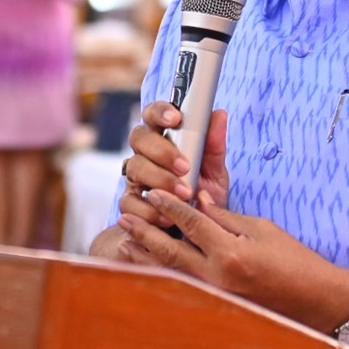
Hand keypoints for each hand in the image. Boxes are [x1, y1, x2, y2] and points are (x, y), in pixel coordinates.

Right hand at [117, 103, 229, 232]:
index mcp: (164, 139)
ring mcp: (134, 179)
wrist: (193, 237)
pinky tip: (167, 217)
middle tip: (185, 167)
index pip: (154, 115)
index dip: (161, 112)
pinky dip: (149, 210)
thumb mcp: (214, 174)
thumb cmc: (202, 198)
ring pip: (135, 167)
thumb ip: (214, 147)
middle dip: (162, 150)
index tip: (175, 118)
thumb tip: (219, 114)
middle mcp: (145, 155)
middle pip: (140, 137)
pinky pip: (129, 202)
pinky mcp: (129, 205)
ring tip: (185, 194)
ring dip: (160, 179)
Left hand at [117, 190, 348, 333]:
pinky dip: (163, 274)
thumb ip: (225, 217)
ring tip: (124, 240)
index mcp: (231, 253)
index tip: (153, 192)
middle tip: (125, 215)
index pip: (191, 224)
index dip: (170, 205)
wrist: (313, 299)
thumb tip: (199, 202)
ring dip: (146, 256)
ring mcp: (216, 296)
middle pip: (171, 252)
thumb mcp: (261, 228)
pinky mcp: (217, 305)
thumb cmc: (293, 259)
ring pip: (171, 273)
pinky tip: (148, 265)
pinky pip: (183, 286)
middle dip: (145, 232)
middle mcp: (218, 277)